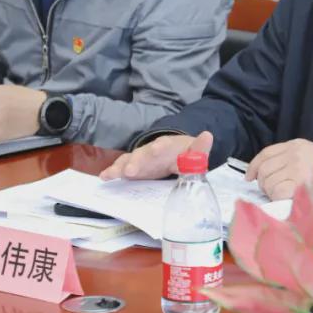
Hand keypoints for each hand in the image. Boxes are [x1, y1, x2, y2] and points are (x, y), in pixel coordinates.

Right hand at [99, 131, 214, 180]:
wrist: (176, 152)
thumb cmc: (185, 154)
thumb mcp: (195, 154)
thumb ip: (200, 150)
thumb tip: (208, 135)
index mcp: (168, 146)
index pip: (164, 146)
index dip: (159, 149)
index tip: (155, 150)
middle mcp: (151, 149)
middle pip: (143, 155)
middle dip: (136, 162)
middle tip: (130, 171)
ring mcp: (141, 157)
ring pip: (129, 161)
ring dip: (121, 168)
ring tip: (111, 175)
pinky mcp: (134, 166)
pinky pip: (122, 167)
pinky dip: (113, 171)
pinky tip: (105, 177)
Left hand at [245, 138, 312, 200]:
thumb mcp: (307, 156)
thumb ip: (288, 160)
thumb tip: (263, 174)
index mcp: (295, 146)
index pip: (266, 153)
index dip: (254, 166)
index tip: (250, 176)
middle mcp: (294, 155)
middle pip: (265, 169)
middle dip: (263, 183)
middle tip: (270, 191)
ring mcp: (296, 169)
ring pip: (269, 182)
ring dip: (271, 192)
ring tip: (282, 195)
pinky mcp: (298, 184)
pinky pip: (277, 191)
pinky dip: (278, 198)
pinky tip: (285, 198)